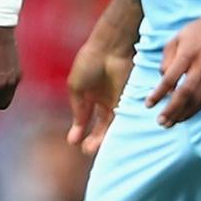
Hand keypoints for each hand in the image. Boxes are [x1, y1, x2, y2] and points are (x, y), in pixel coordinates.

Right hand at [66, 36, 132, 154]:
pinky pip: (122, 119)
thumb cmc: (88, 64)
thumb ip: (78, 109)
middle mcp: (103, 101)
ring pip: (110, 126)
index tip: (73, 142)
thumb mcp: (76, 88)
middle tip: (87, 151)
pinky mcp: (127, 101)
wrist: (109, 49)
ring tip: (92, 149)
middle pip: (99, 125)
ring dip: (102, 139)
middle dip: (93, 139)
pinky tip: (105, 140)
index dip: (79, 130)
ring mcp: (116, 101)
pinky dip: (113, 130)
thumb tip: (77, 128)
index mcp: (89, 96)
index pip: (85, 118)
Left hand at [147, 9, 200, 126]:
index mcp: (188, 53)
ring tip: (170, 124)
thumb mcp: (175, 39)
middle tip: (160, 122)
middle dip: (172, 110)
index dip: (159, 93)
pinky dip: (195, 109)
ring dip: (184, 114)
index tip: (148, 104)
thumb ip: (167, 61)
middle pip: (186, 92)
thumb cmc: (196, 33)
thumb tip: (165, 85)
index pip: (171, 78)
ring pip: (199, 99)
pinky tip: (185, 116)